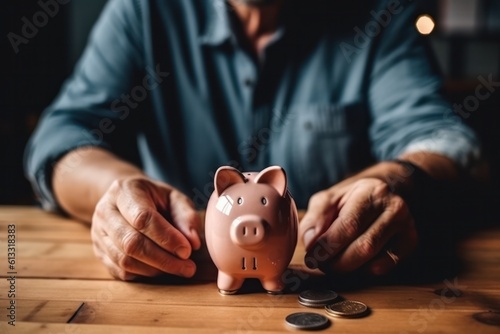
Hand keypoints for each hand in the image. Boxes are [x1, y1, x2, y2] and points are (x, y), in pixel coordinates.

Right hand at [91, 176, 201, 279]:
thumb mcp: (174, 197)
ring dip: (155, 269)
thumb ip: (186, 216)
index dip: (166, 237)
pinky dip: (143, 274)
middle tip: (188, 268)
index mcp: (124, 191)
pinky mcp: (98, 251)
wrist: (124, 198)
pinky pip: (119, 270)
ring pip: (124, 260)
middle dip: (163, 259)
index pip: (142, 218)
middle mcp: (105, 211)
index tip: (187, 250)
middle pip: (131, 243)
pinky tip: (160, 269)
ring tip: (178, 268)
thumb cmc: (154, 198)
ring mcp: (97, 233)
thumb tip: (193, 242)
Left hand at [299, 177, 417, 274]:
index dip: (327, 246)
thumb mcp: (328, 199)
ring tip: (332, 263)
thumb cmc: (351, 199)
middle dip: (336, 262)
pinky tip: (353, 262)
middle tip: (320, 264)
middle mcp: (395, 208)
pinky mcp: (411, 243)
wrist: (382, 193)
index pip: (348, 226)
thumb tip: (310, 242)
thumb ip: (315, 218)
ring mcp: (407, 227)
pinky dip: (364, 270)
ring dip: (347, 268)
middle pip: (364, 247)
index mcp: (372, 192)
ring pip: (375, 261)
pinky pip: (385, 267)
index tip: (311, 256)